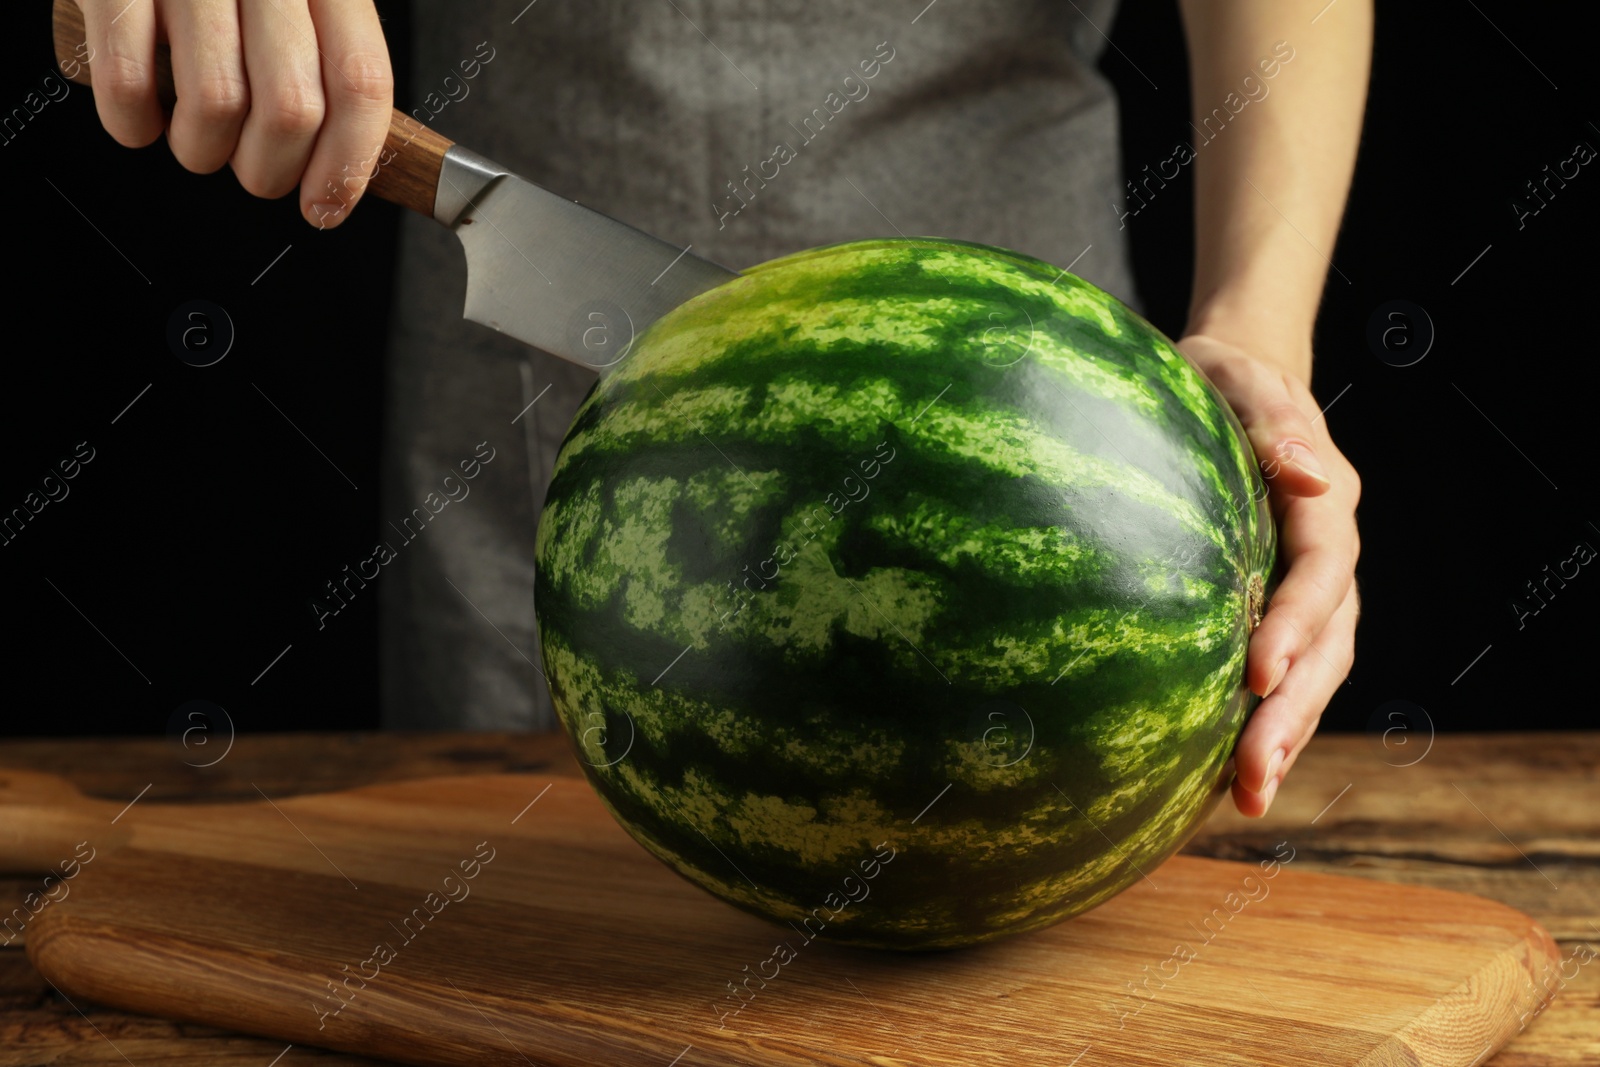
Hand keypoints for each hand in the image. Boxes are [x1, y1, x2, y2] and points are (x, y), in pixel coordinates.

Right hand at [78, 0, 391, 227]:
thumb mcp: (297, 6)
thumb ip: (324, 71)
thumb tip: (338, 171)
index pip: (360, 82)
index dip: (347, 162)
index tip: (326, 206)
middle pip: (291, 108)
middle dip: (270, 170)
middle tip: (254, 170)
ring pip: (216, 103)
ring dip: (202, 151)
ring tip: (195, 136)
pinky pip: (127, 80)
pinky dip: (134, 122)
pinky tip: (141, 116)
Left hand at [1176, 333, 1360, 817]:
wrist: (1231, 382)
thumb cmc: (1223, 376)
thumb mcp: (1238, 378)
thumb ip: (1271, 422)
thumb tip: (1307, 476)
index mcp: (1324, 506)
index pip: (1319, 575)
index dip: (1294, 626)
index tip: (1254, 674)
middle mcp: (1329, 559)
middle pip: (1326, 646)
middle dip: (1291, 714)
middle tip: (1253, 776)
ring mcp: (1311, 593)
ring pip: (1313, 674)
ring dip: (1284, 737)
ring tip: (1249, 799)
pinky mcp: (1279, 612)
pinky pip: (1284, 674)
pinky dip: (1263, 723)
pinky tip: (1224, 776)